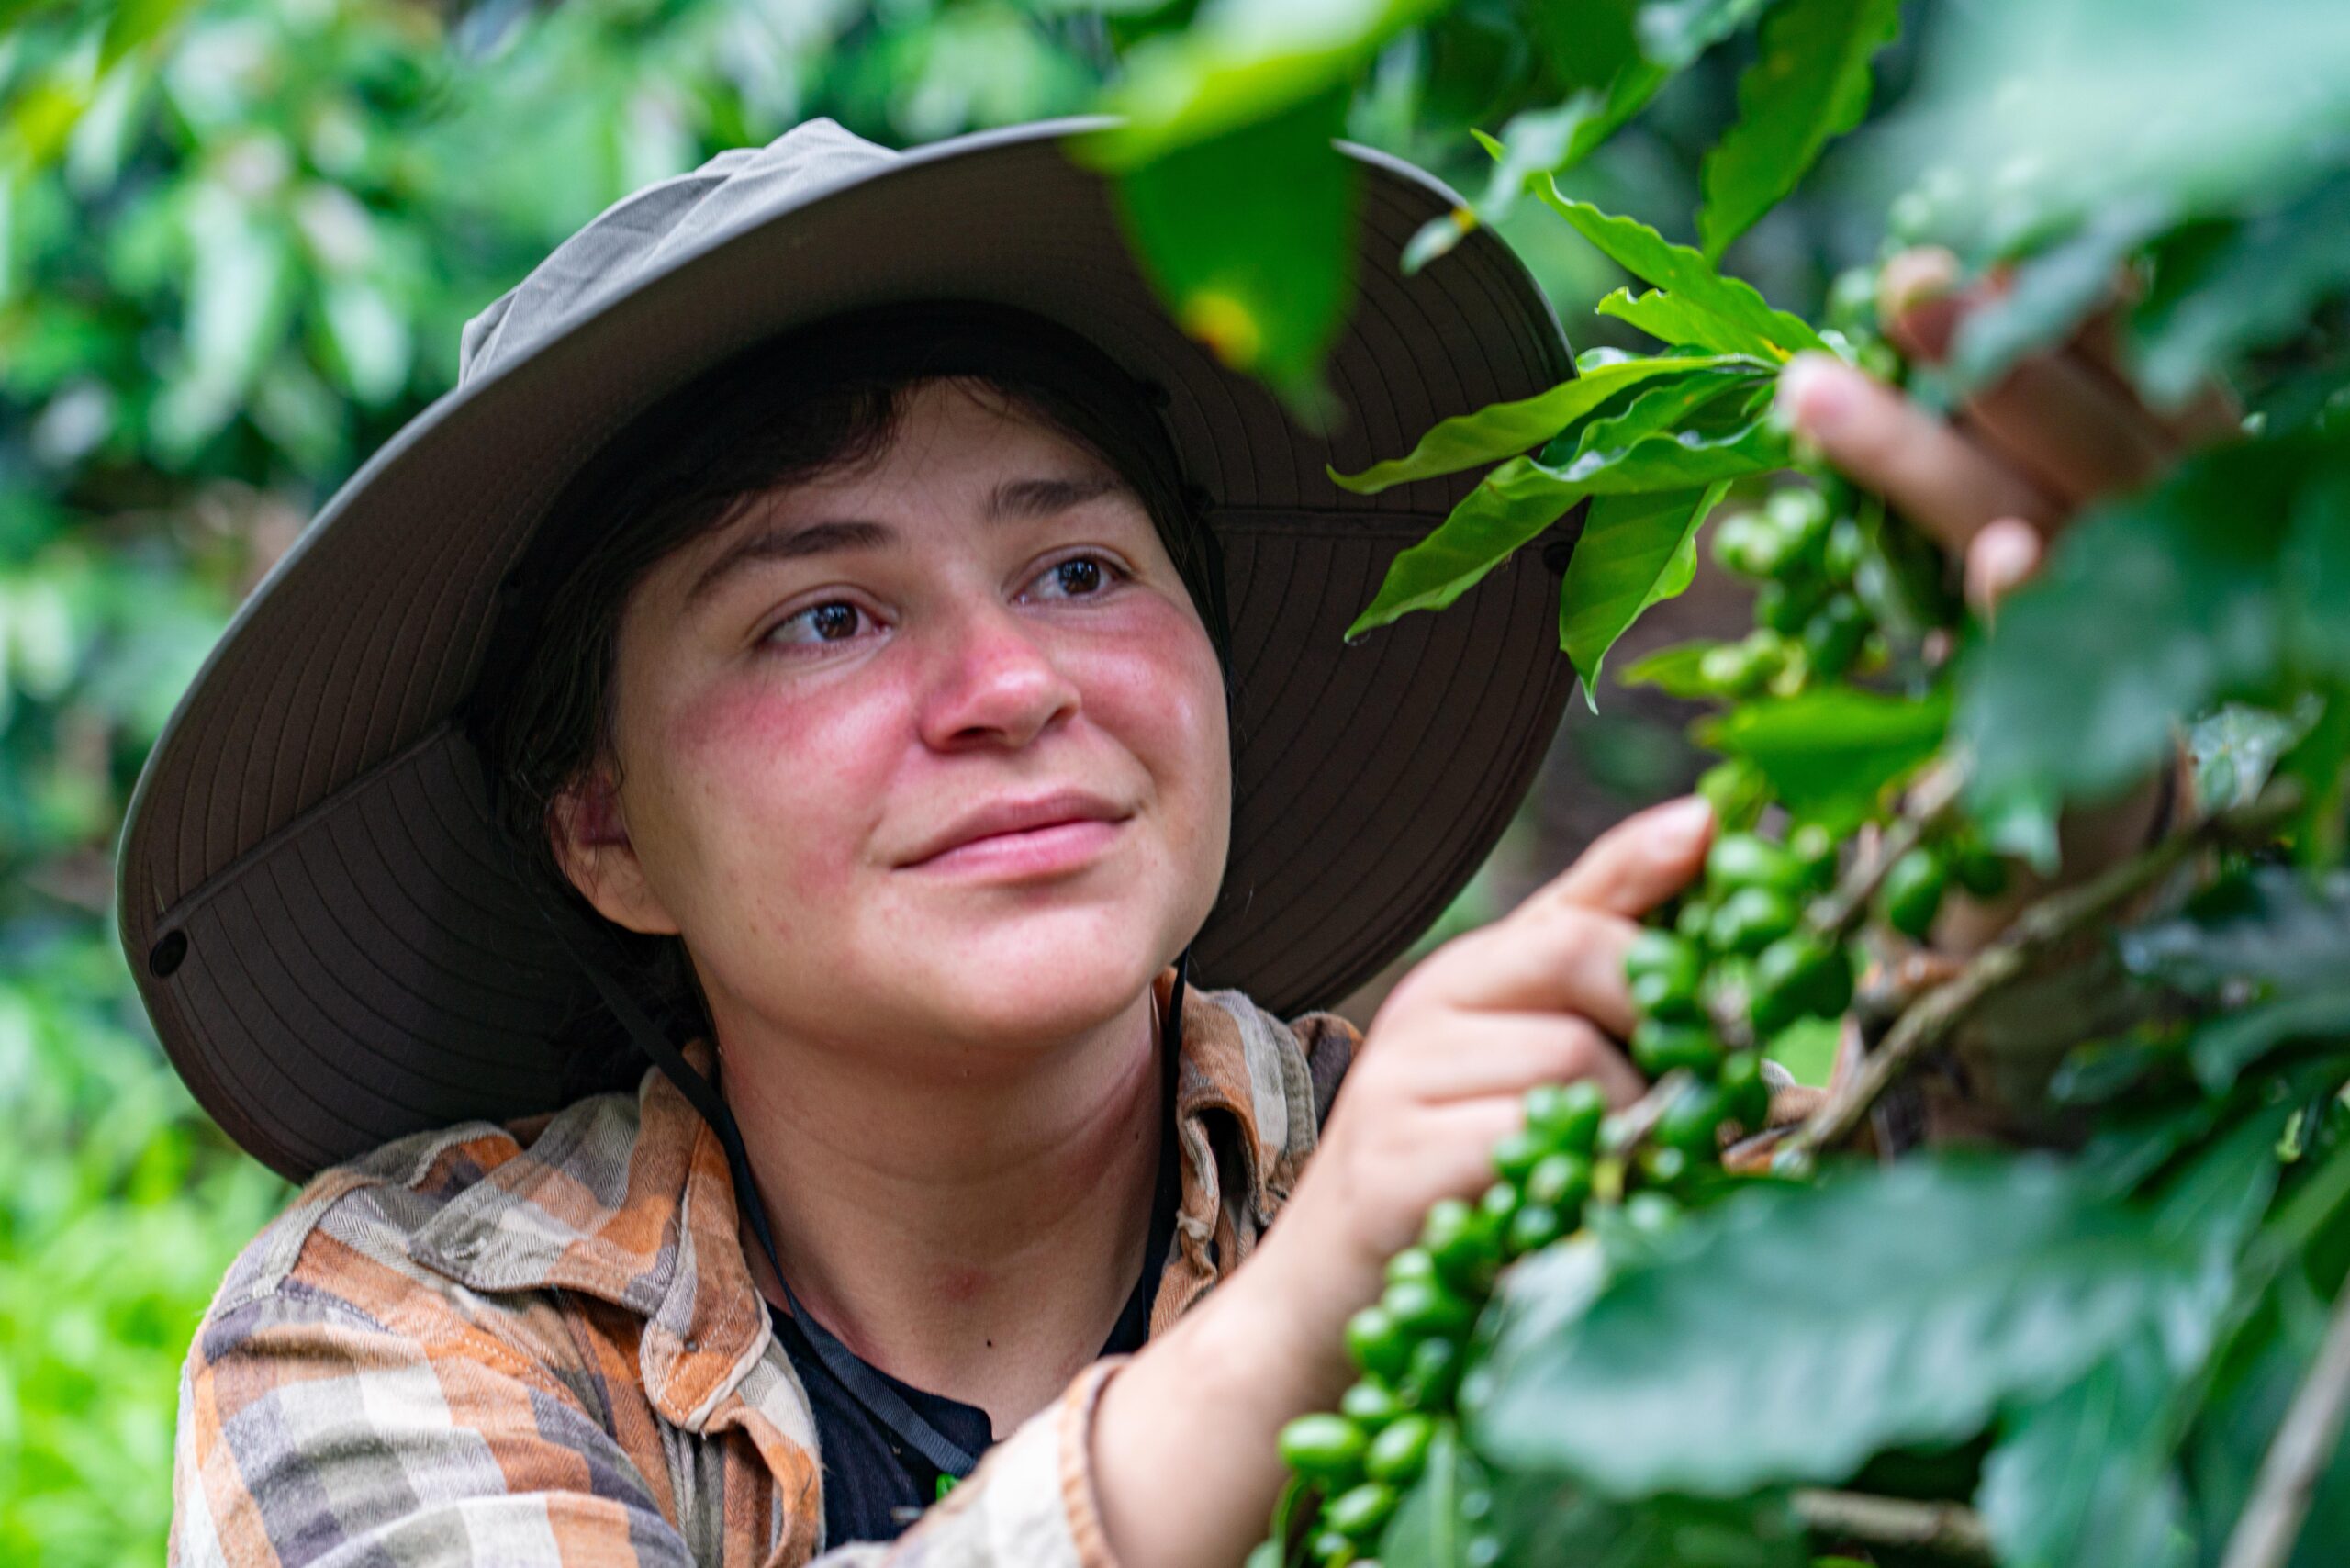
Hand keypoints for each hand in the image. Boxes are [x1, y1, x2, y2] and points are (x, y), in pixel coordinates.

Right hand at [1258, 793, 1711, 1389]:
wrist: (1320, 1312)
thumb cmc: (1456, 1202)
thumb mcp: (1532, 1101)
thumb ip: (1614, 1040)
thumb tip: (1739, 1003)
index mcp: (1470, 980)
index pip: (1575, 895)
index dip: (1649, 861)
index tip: (1714, 829)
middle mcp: (1430, 1006)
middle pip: (1582, 954)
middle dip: (1668, 1017)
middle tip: (1719, 1092)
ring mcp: (1402, 1077)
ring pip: (1574, 1057)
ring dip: (1633, 1128)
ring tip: (1625, 1179)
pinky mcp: (1395, 1160)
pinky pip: (1525, 1139)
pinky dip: (1576, 1179)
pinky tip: (1573, 1210)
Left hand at [1777, 249, 2241, 934]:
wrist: (2045, 856)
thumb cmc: (2025, 657)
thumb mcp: (2004, 528)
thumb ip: (1981, 437)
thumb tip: (1905, 298)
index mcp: (2172, 498)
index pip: (2137, 383)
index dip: (2076, 309)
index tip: (1988, 236)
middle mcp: (2182, 571)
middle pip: (2104, 445)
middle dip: (2000, 355)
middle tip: (1899, 281)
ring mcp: (2147, 670)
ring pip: (2059, 543)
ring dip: (1936, 464)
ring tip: (1815, 395)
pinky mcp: (2100, 773)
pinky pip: (2068, 687)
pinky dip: (2030, 616)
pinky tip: (2004, 558)